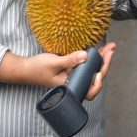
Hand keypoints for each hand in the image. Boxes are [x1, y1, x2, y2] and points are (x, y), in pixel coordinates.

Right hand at [0, 44, 115, 99]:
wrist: (24, 68)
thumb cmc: (36, 69)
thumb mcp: (53, 63)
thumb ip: (70, 60)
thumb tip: (85, 55)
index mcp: (70, 87)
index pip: (89, 90)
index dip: (98, 83)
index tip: (99, 72)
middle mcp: (74, 83)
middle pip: (95, 77)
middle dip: (105, 64)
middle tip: (111, 49)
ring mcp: (74, 76)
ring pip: (92, 70)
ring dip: (102, 59)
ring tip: (110, 47)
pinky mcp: (72, 69)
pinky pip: (86, 64)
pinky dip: (94, 57)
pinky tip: (100, 49)